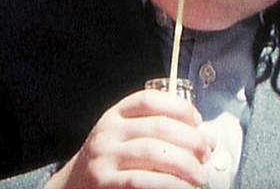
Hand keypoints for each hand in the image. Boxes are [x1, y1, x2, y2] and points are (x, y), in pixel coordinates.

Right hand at [44, 88, 211, 188]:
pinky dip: (169, 183)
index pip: (151, 100)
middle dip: (192, 140)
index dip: (180, 107)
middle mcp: (108, 133)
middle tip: (207, 153)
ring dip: (186, 164)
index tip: (198, 121)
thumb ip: (159, 132)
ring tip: (200, 174)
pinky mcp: (104, 183)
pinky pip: (142, 180)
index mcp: (116, 115)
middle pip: (159, 127)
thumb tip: (206, 140)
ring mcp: (104, 158)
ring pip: (154, 152)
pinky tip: (182, 186)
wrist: (73, 187)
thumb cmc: (110, 162)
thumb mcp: (126, 137)